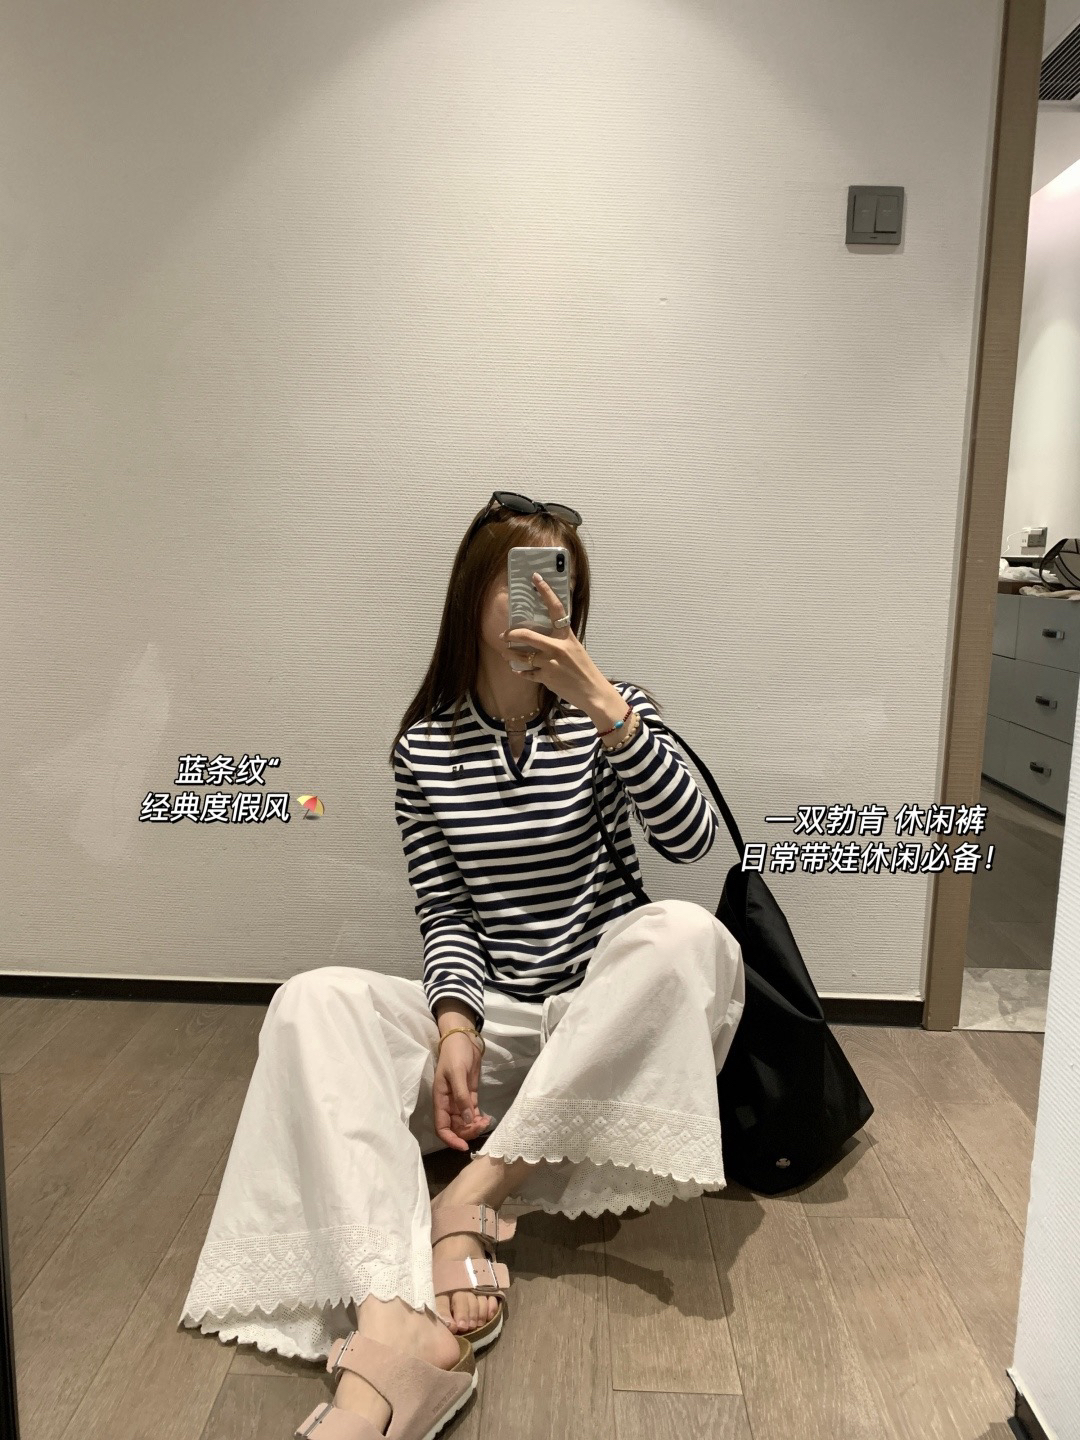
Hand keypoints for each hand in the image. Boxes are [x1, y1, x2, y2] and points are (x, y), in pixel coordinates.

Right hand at [432, 1031, 494, 1151]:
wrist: (463, 1038)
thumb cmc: (456, 1054)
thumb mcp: (457, 1073)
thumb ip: (462, 1097)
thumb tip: (468, 1120)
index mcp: (440, 1099)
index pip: (441, 1127)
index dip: (450, 1139)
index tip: (463, 1146)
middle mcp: (448, 1103)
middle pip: (455, 1127)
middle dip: (467, 1131)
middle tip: (481, 1126)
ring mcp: (459, 1100)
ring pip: (465, 1122)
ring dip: (475, 1126)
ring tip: (486, 1121)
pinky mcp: (470, 1095)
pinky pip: (473, 1113)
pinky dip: (479, 1118)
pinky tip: (487, 1118)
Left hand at [501, 572, 607, 712]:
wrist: (593, 692)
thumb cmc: (584, 669)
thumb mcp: (575, 649)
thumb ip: (560, 640)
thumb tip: (543, 634)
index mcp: (567, 636)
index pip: (556, 608)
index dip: (546, 591)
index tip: (536, 578)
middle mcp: (557, 647)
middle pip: (528, 635)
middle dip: (512, 634)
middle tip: (504, 634)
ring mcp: (550, 663)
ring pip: (522, 655)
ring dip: (511, 654)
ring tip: (506, 653)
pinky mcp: (546, 677)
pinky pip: (527, 673)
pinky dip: (521, 672)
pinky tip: (517, 670)